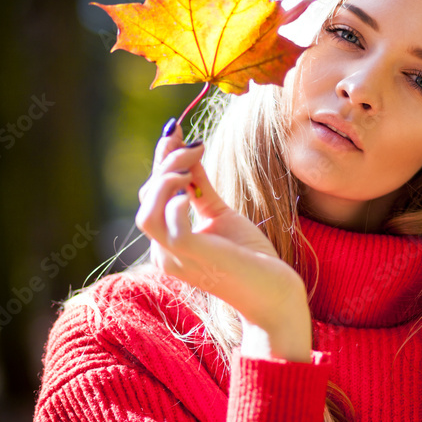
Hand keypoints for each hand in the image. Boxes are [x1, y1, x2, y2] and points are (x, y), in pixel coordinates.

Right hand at [135, 120, 311, 360]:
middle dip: (166, 163)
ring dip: (165, 180)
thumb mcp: (221, 214)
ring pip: (146, 213)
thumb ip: (201, 187)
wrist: (275, 294)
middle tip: (195, 143)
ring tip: (191, 165)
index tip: (177, 127)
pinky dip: (174, 203)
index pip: (152, 196)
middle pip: (146, 199)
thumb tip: (189, 148)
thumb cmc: (252, 258)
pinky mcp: (191, 257)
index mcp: (169, 241)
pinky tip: (191, 189)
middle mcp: (164, 252)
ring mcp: (174, 257)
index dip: (161, 160)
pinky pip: (166, 227)